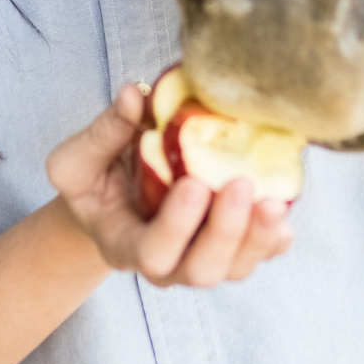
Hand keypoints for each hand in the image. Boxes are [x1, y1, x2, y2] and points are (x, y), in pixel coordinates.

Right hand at [46, 85, 293, 289]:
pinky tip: (284, 221)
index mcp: (125, 245)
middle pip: (200, 269)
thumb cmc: (94, 182)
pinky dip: (272, 242)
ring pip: (233, 268)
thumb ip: (105, 132)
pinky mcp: (227, 247)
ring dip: (256, 237)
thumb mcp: (78, 161)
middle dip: (225, 232)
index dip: (176, 225)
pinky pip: (254, 255)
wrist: (111, 203)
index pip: (153, 252)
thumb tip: (133, 94)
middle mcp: (167, 264)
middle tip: (241, 185)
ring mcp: (199, 259)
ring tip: (274, 201)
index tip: (193, 184)